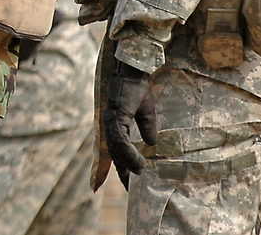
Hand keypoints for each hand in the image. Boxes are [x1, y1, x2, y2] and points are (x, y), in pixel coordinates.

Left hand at [102, 62, 156, 188]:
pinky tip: (139, 162)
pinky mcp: (114, 117)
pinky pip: (120, 141)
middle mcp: (109, 125)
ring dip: (127, 163)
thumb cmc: (137, 89)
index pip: (115, 150)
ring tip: (139, 173)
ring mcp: (110, 122)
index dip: (119, 167)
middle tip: (130, 188)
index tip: (127, 183)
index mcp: (115, 125)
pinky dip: (128, 153)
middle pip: (113, 154)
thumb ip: (147, 128)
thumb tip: (152, 144)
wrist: (132, 72)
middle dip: (120, 171)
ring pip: (116, 150)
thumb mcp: (146, 113)